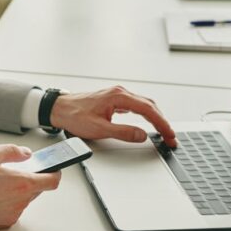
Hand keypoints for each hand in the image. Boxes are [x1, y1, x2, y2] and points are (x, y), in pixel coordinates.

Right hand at [0, 144, 60, 230]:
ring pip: (24, 199)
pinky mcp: (4, 222)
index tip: (53, 168)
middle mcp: (20, 201)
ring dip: (17, 190)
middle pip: (37, 189)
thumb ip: (12, 151)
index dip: (55, 172)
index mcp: (21, 184)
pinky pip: (13, 208)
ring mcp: (13, 213)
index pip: (52, 181)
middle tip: (16, 171)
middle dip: (30, 179)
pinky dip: (7, 200)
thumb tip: (25, 153)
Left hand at [50, 86, 177, 147]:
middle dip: (162, 122)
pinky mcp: (114, 100)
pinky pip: (136, 106)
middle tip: (171, 137)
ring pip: (144, 105)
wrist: (59, 108)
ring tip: (164, 132)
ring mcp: (117, 95)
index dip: (162, 124)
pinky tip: (149, 123)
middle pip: (150, 106)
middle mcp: (120, 93)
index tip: (170, 135)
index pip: (148, 110)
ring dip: (156, 118)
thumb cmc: (74, 115)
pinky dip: (146, 115)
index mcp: (118, 96)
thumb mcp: (99, 129)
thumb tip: (142, 135)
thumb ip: (123, 132)